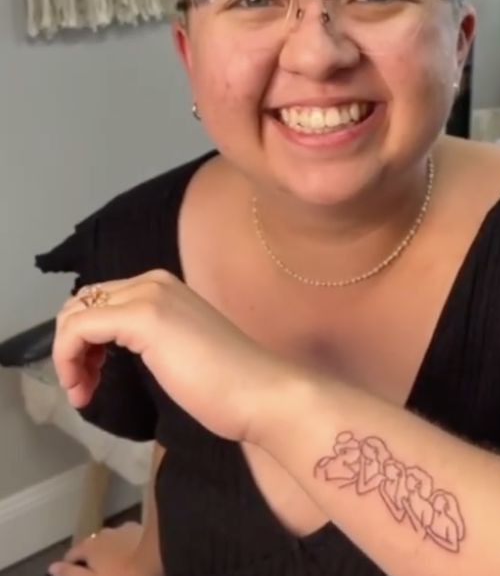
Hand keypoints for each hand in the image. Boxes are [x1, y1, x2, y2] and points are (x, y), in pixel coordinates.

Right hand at [48, 523, 141, 575]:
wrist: (157, 557)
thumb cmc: (121, 575)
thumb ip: (71, 574)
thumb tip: (52, 567)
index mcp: (90, 545)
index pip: (71, 554)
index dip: (69, 566)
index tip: (72, 574)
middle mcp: (103, 532)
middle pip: (90, 545)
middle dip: (89, 558)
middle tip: (95, 572)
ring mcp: (123, 528)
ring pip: (108, 540)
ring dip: (107, 550)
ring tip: (112, 565)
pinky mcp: (139, 528)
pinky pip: (124, 537)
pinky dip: (122, 545)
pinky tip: (129, 554)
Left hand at [53, 269, 294, 443]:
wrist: (259, 391)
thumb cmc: (227, 382)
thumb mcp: (177, 350)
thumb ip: (151, 338)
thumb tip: (117, 347)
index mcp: (165, 287)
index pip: (101, 301)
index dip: (84, 339)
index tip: (92, 379)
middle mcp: (154, 281)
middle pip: (83, 302)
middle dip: (72, 344)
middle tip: (85, 385)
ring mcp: (149, 295)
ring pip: (76, 313)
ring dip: (67, 354)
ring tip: (83, 390)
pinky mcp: (143, 316)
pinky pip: (78, 329)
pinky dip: (67, 358)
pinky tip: (83, 388)